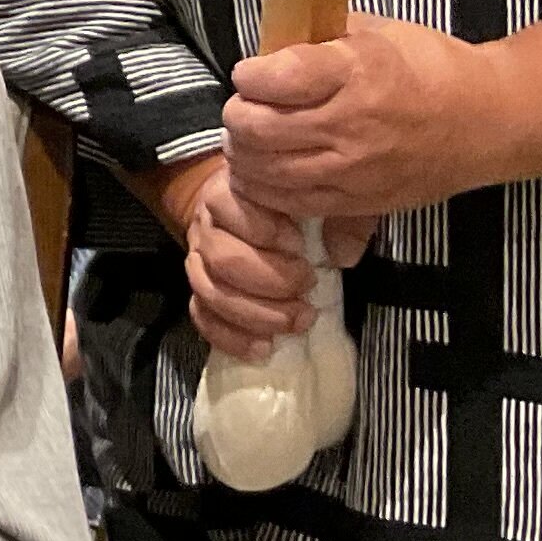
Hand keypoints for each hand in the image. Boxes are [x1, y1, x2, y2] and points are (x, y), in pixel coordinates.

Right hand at [176, 158, 325, 353]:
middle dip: (268, 282)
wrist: (251, 210)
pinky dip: (231, 338)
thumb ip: (338, 216)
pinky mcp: (201, 293)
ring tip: (296, 322)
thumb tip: (342, 254)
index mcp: (229, 192)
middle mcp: (207, 226)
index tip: (300, 246)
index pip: (229, 206)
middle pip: (221, 258)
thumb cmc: (293, 204)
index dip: (263, 230)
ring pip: (210, 292)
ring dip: (256, 314)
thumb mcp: (322, 197)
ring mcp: (199, 261)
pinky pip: (202, 317)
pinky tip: (264, 348)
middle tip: (307, 288)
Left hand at [224, 14, 498, 238]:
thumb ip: (320, 38)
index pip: (275, 79)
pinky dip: (267, 188)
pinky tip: (269, 170)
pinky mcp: (360, 203)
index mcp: (357, 73)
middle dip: (239, 114)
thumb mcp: (377, 33)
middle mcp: (352, 125)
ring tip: (253, 138)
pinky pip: (291, 203)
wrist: (490, 121)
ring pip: (265, 172)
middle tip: (246, 106)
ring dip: (246, 153)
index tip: (252, 72)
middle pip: (257, 129)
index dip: (250, 74)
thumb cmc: (431, 68)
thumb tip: (269, 47)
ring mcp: (355, 170)